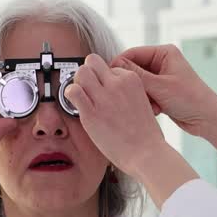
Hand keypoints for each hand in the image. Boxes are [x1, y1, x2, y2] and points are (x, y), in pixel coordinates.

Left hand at [63, 54, 170, 177]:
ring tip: (82, 96)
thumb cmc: (146, 135)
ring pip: (81, 72)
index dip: (105, 80)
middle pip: (92, 61)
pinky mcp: (91, 113)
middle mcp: (117, 84)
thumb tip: (111, 89)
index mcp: (132, 79)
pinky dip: (70, 94)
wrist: (146, 154)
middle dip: (88, 72)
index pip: (109, 67)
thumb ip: (127, 92)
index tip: (104, 92)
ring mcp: (103, 98)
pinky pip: (72, 91)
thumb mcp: (143, 102)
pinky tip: (76, 104)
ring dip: (78, 82)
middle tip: (89, 88)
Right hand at [111, 44, 216, 138]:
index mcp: (164, 52)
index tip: (111, 81)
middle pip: (133, 69)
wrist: (207, 119)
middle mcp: (162, 61)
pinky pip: (145, 94)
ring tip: (153, 106)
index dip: (119, 67)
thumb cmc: (189, 99)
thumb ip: (135, 75)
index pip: (131, 54)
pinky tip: (157, 111)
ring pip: (138, 84)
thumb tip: (113, 65)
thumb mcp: (159, 86)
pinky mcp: (161, 90)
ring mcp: (161, 76)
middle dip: (134, 86)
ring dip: (142, 96)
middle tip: (137, 98)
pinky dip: (147, 102)